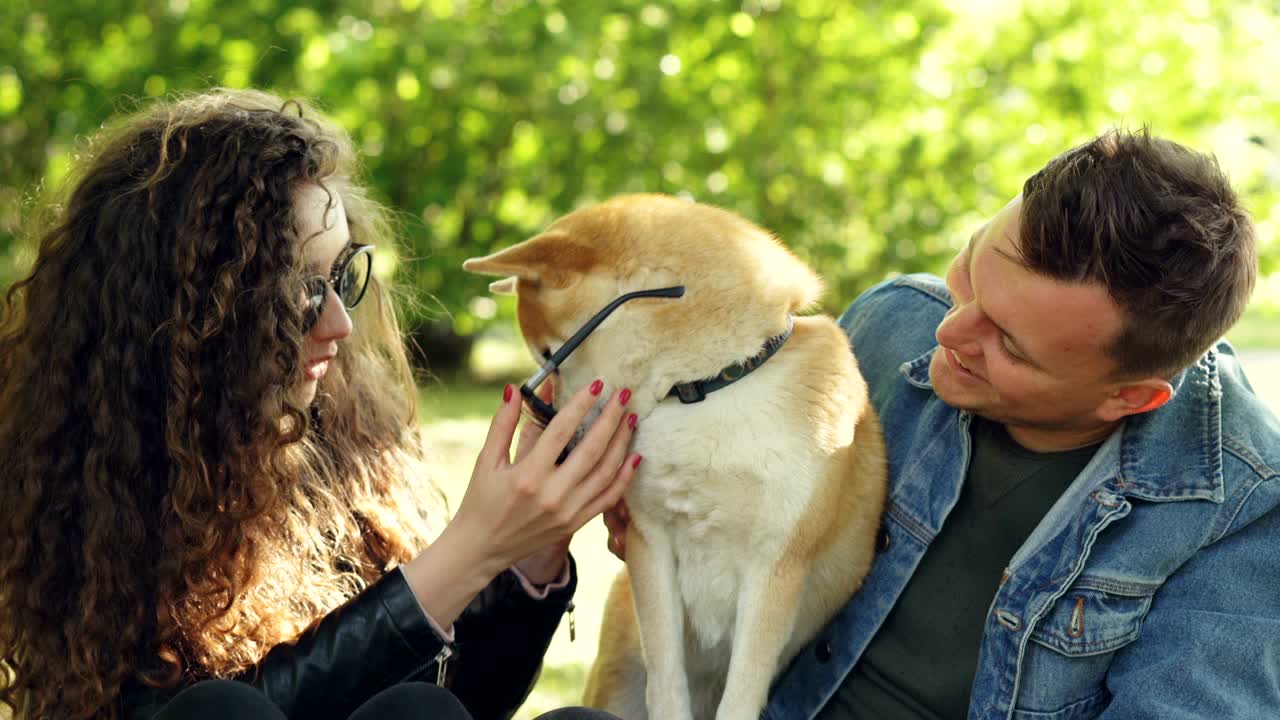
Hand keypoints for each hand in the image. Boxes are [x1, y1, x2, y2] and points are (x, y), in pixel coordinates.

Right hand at [449, 378, 640, 582]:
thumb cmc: (480, 501)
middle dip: (612, 418)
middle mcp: (552, 494)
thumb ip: (502, 424)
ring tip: (631, 418)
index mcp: (527, 476)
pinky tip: (635, 456)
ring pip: (607, 472)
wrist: (482, 548)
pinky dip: (625, 476)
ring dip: (623, 442)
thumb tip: (514, 389)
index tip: (596, 384)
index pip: (561, 431)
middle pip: (593, 449)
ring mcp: (568, 512)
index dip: (581, 404)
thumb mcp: (485, 461)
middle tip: (624, 395)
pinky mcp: (576, 523)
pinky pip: (609, 498)